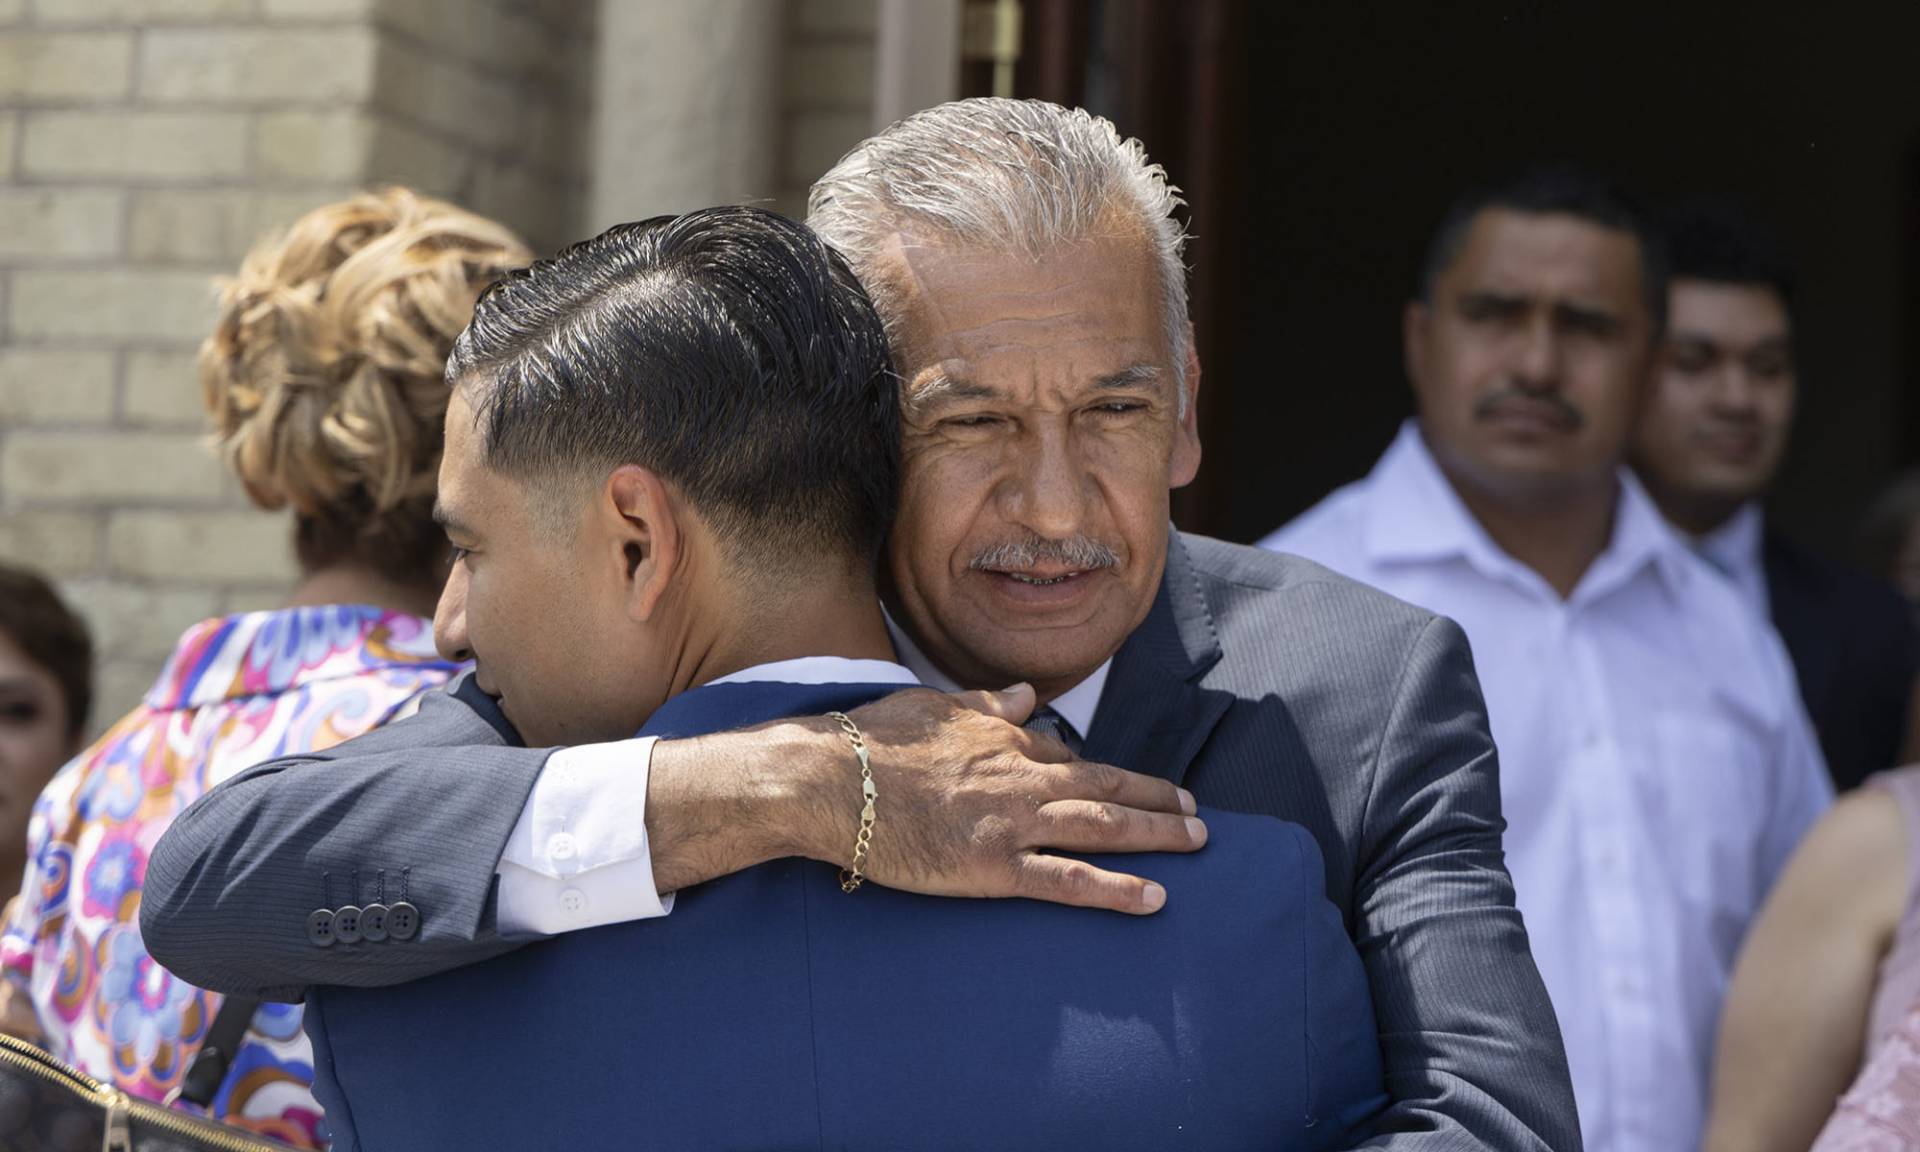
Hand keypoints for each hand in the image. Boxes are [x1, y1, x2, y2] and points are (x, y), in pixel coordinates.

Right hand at [799, 684, 1205, 913]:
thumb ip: (985, 705)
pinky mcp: (995, 866)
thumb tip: (1025, 695)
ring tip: (1197, 842)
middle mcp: (1019, 776)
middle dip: (1155, 799)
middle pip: (1105, 785)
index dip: (1103, 775)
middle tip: (1195, 812)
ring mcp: (1011, 822)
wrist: (827, 780)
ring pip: (1103, 826)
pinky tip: (1155, 899)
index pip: (1066, 757)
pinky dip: (1117, 890)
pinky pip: (1069, 880)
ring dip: (1156, 834)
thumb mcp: (932, 708)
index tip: (1130, 788)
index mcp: (1002, 740)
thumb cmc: (868, 742)